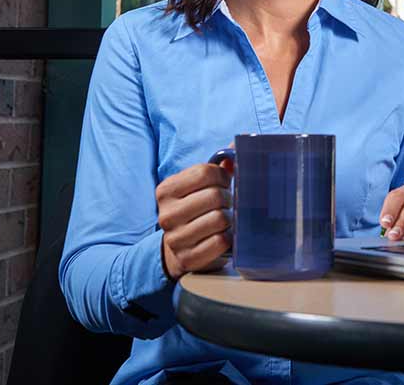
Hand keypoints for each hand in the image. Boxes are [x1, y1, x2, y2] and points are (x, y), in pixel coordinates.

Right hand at [156, 159, 233, 279]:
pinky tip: (223, 236)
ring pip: (220, 219)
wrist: (180, 246)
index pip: (204, 172)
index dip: (222, 176)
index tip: (224, 183)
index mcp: (166, 190)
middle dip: (228, 199)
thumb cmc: (195, 208)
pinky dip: (228, 237)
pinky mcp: (188, 258)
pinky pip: (221, 241)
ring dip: (229, 219)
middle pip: (215, 195)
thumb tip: (237, 145)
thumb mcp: (199, 186)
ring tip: (224, 220)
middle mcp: (166, 214)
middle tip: (226, 204)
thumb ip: (218, 165)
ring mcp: (175, 239)